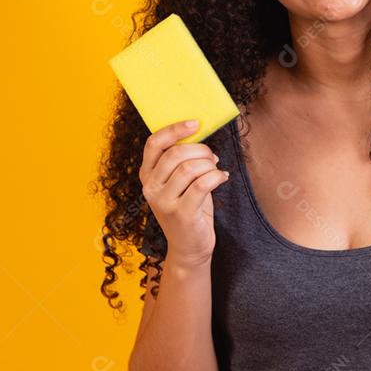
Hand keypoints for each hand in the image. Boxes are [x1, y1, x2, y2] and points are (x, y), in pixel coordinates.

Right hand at [139, 119, 229, 265]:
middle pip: (175, 154)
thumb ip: (181, 160)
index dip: (175, 130)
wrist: (189, 247)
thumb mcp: (178, 182)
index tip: (195, 123)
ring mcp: (164, 202)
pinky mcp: (181, 214)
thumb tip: (198, 132)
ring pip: (190, 168)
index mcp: (147, 175)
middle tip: (212, 156)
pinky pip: (203, 184)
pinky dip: (217, 176)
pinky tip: (223, 177)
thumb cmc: (188, 208)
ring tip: (216, 169)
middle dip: (200, 149)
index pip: (154, 143)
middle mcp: (151, 188)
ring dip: (210, 165)